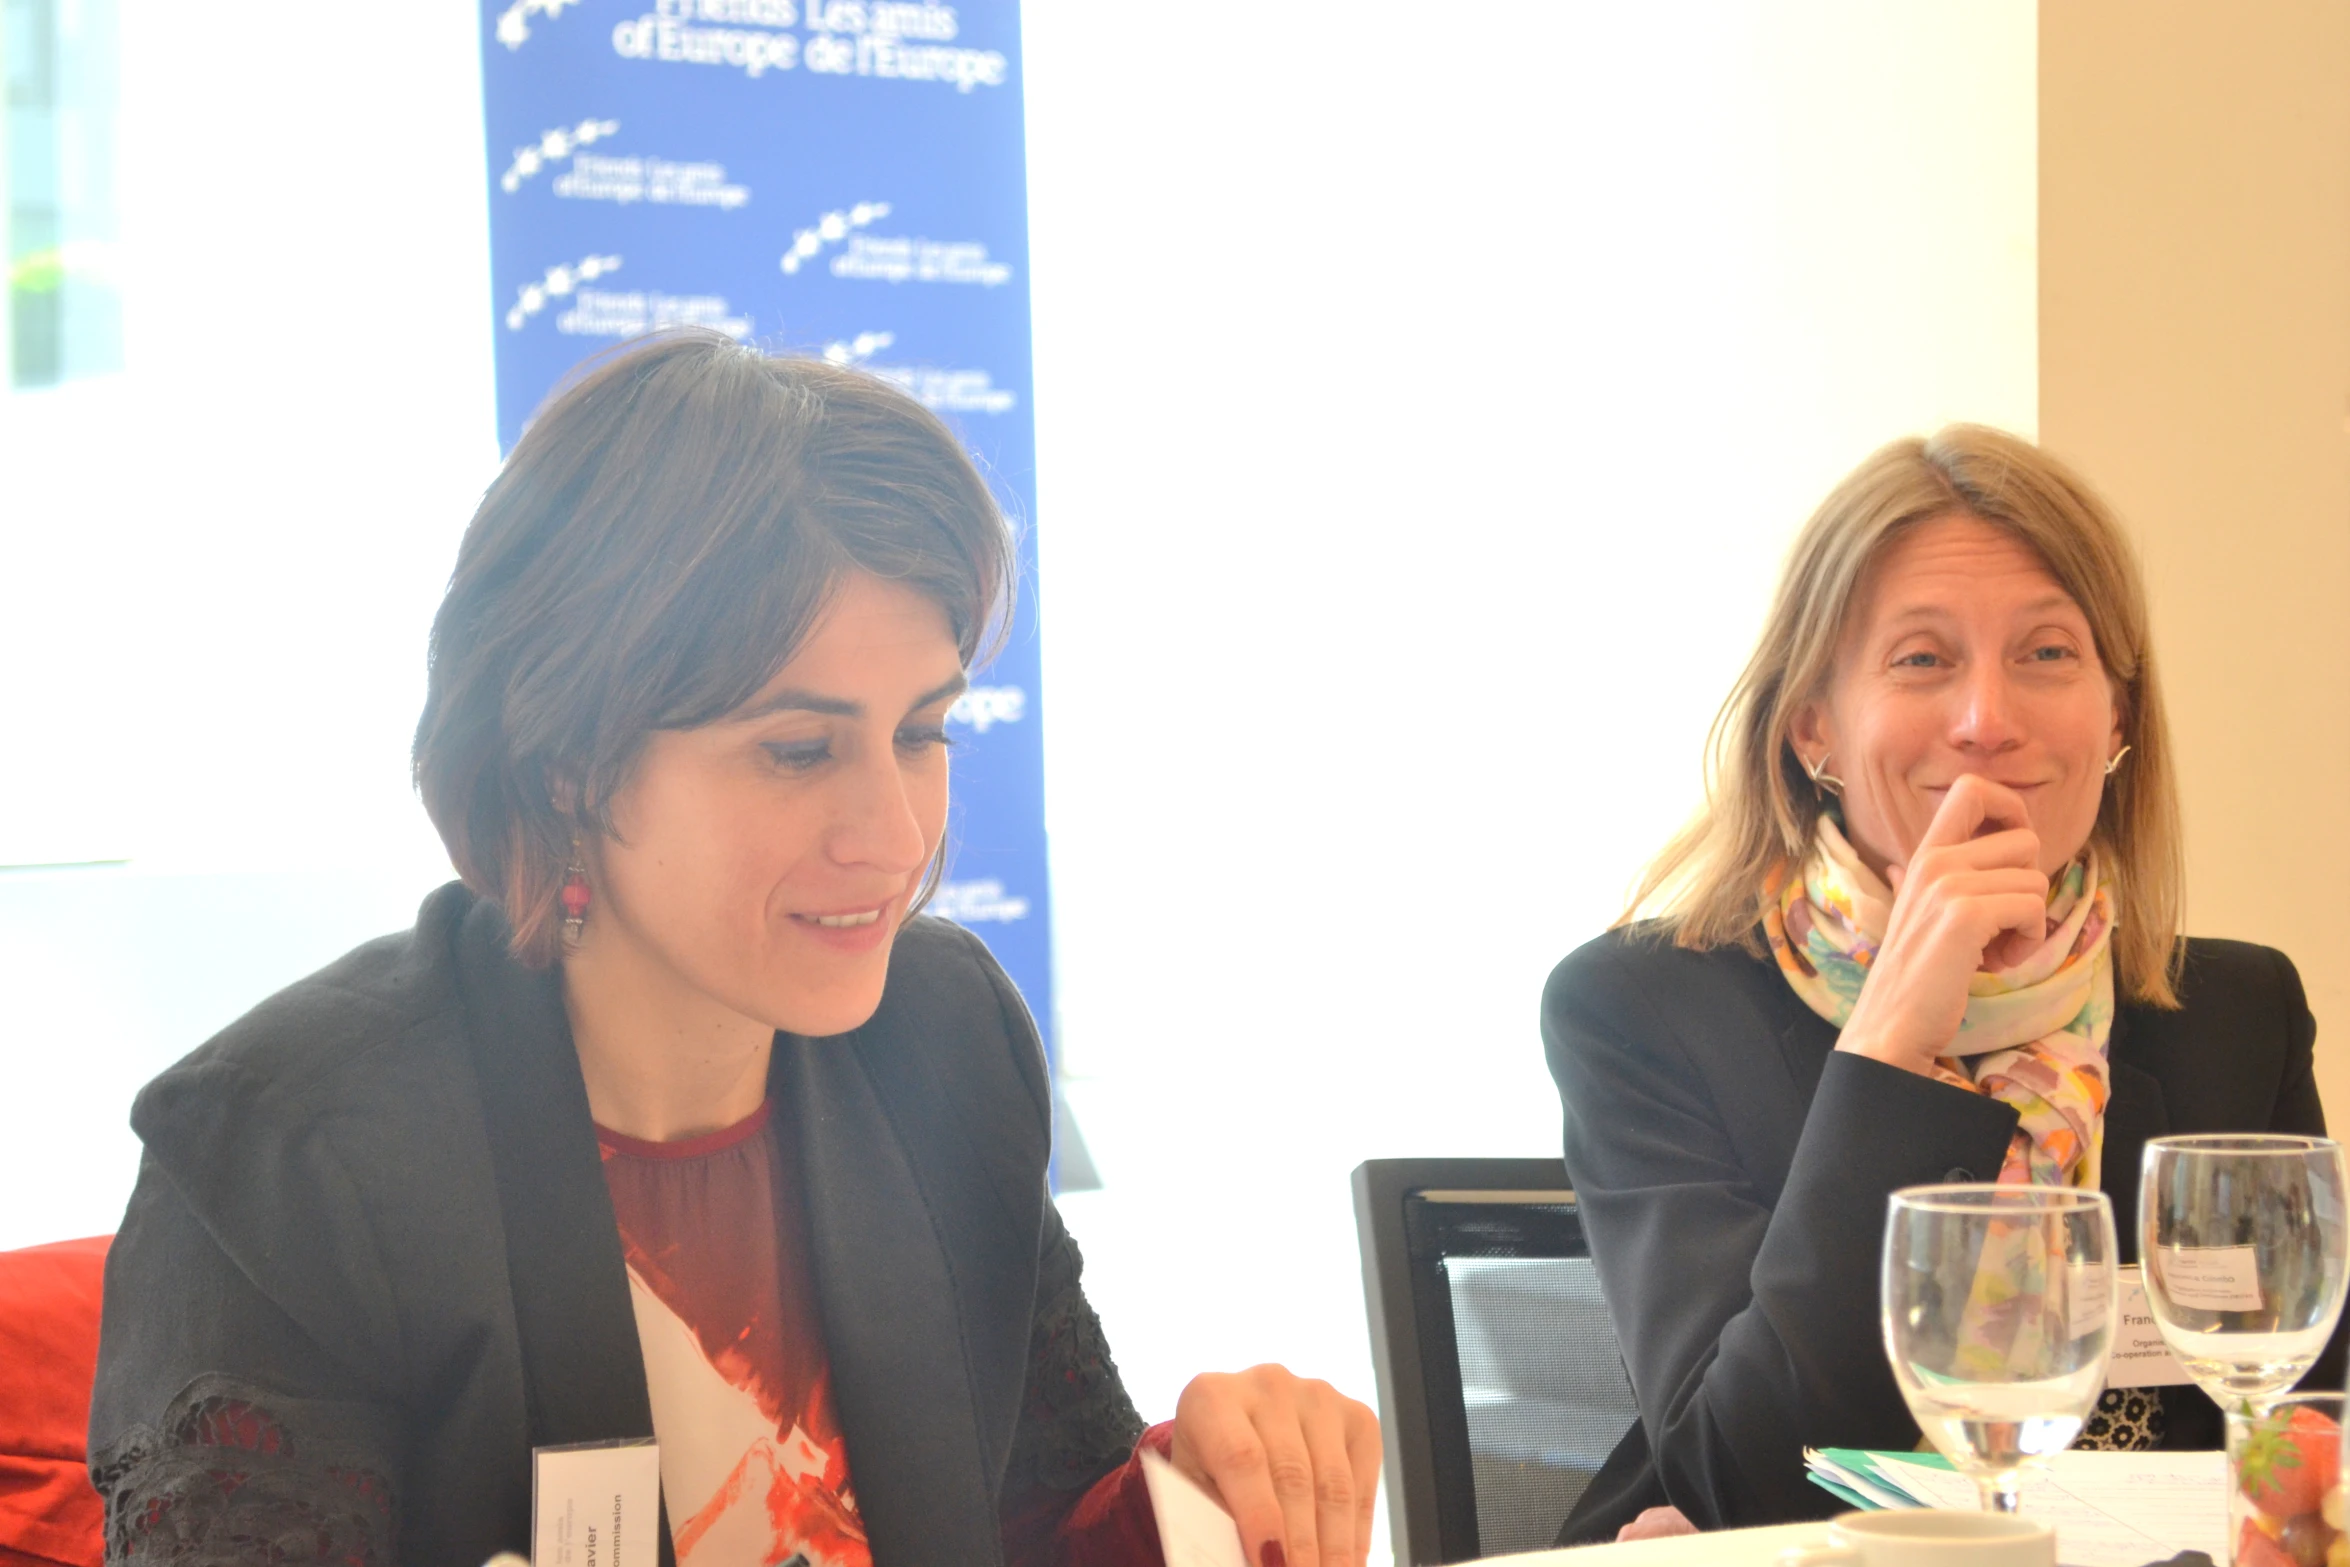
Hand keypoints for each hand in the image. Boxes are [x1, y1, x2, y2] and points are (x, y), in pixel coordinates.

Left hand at [1169, 1365, 1380, 1566]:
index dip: (1259, 1517)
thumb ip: (1214, 1525)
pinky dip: (1356, 1534)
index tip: (1270, 1565)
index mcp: (1212, 1397)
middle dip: (1300, 1546)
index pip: (1241, 1458)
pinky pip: (1361, 1485)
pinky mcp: (1356, 1417)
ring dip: (1333, 1547)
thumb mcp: (1195, 1495)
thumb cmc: (1210, 1471)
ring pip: (1333, 1485)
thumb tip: (1250, 1561)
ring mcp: (1318, 1396)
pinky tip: (1347, 1562)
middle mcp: (1268, 1384)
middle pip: (1293, 1476)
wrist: (1238, 1430)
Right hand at [1835, 774, 2047, 1075]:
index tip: (2013, 853)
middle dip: (2028, 885)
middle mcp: (1934, 860)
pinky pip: (2032, 908)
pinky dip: (2029, 941)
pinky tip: (1998, 962)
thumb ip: (1923, 882)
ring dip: (2029, 923)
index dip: (2011, 809)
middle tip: (2001, 923)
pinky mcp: (1965, 915)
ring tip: (1996, 950)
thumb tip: (1900, 867)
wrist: (1892, 1023)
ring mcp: (1947, 885)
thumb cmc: (1913, 974)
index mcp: (1925, 854)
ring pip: (2035, 879)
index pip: (1972, 789)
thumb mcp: (1913, 912)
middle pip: (2024, 840)